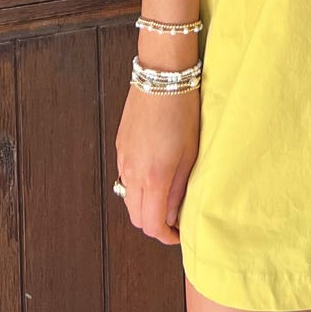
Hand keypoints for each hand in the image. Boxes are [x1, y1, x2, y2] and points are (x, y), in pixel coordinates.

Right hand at [115, 79, 201, 244]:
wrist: (161, 75)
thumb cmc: (182, 110)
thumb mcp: (190, 152)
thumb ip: (179, 187)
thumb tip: (173, 213)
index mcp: (153, 176)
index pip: (151, 224)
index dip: (166, 236)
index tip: (180, 234)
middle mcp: (132, 172)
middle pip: (135, 216)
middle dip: (154, 224)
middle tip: (174, 219)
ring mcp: (122, 158)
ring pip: (128, 198)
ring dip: (144, 205)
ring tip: (166, 196)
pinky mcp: (120, 146)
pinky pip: (125, 178)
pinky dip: (137, 187)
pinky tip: (155, 175)